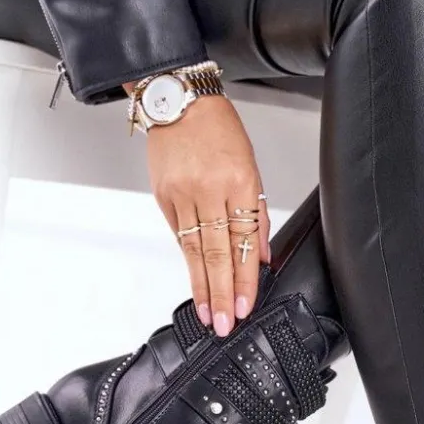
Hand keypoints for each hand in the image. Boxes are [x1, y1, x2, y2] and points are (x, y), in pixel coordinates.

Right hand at [126, 82, 269, 336]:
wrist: (177, 99)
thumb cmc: (218, 130)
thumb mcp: (251, 166)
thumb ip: (257, 212)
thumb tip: (260, 254)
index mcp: (240, 182)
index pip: (245, 241)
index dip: (246, 279)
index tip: (246, 306)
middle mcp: (210, 190)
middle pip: (218, 253)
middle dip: (223, 294)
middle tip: (224, 324)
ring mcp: (183, 194)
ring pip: (194, 251)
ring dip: (202, 287)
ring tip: (208, 313)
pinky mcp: (163, 197)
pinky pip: (178, 236)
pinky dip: (187, 262)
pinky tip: (194, 283)